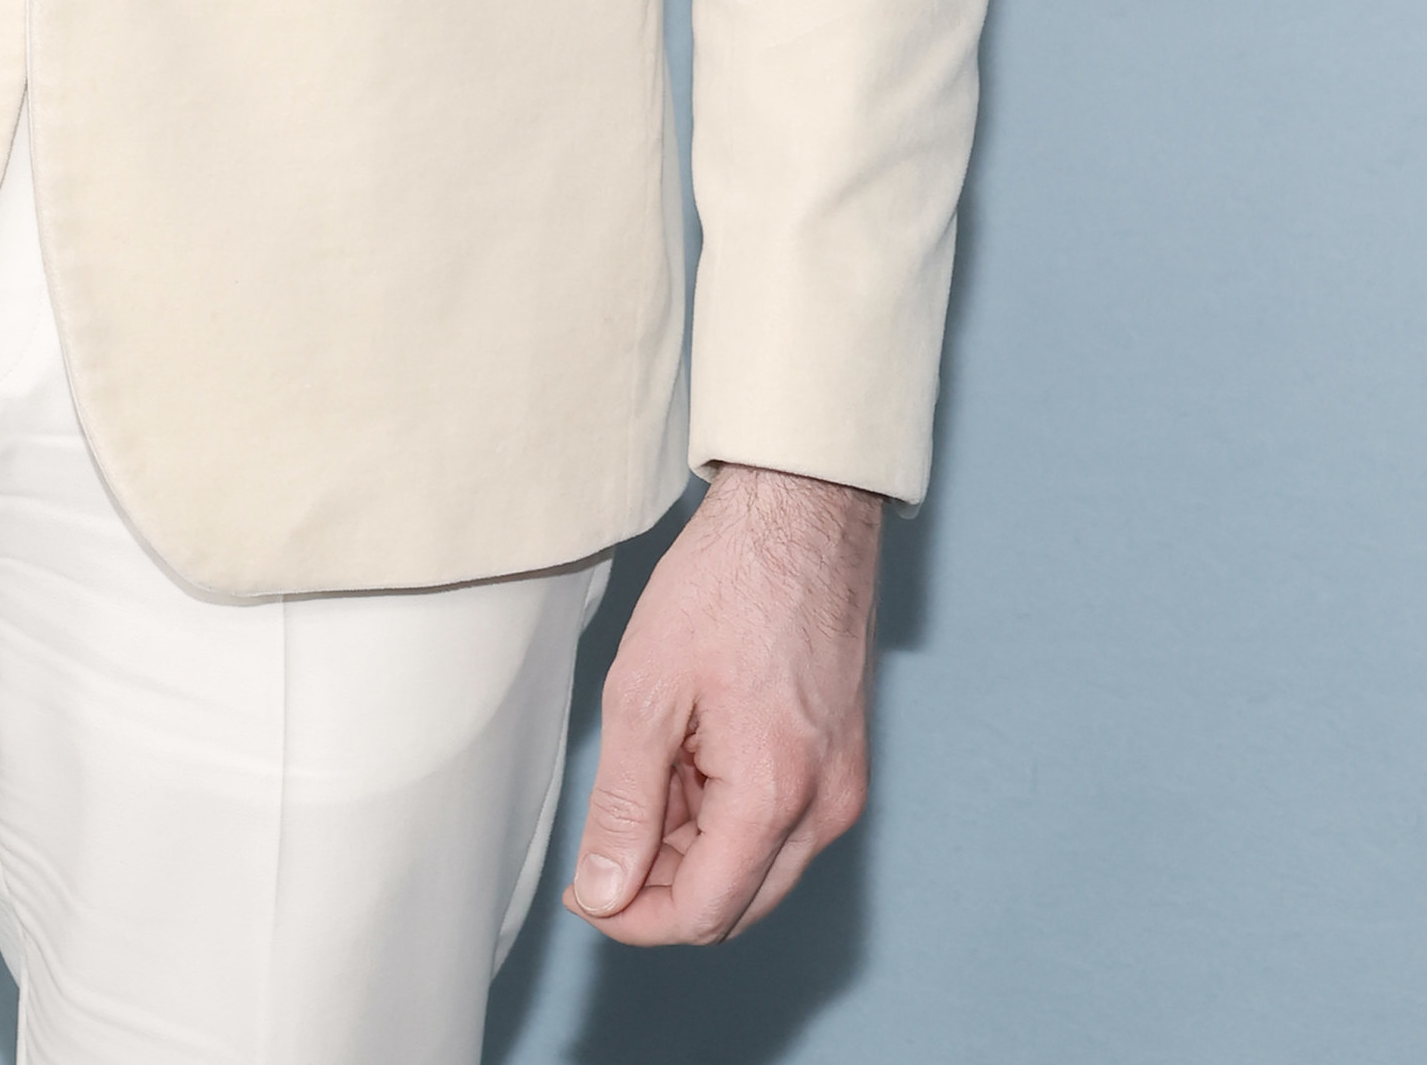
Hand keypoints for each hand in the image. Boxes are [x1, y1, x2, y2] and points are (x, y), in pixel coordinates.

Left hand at [566, 462, 880, 945]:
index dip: (631, 916)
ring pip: (756, 869)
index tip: (583, 888)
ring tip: (650, 767)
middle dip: (661, 886)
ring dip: (693, 848)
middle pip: (733, 904)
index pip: (701, 914)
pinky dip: (727, 814)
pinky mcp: (843, 761)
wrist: (801, 511)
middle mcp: (826, 806)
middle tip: (607, 828)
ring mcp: (842, 784)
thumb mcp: (644, 690)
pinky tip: (691, 754)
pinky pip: (781, 825)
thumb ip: (623, 804)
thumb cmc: (725, 581)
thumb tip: (603, 892)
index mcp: (776, 794)